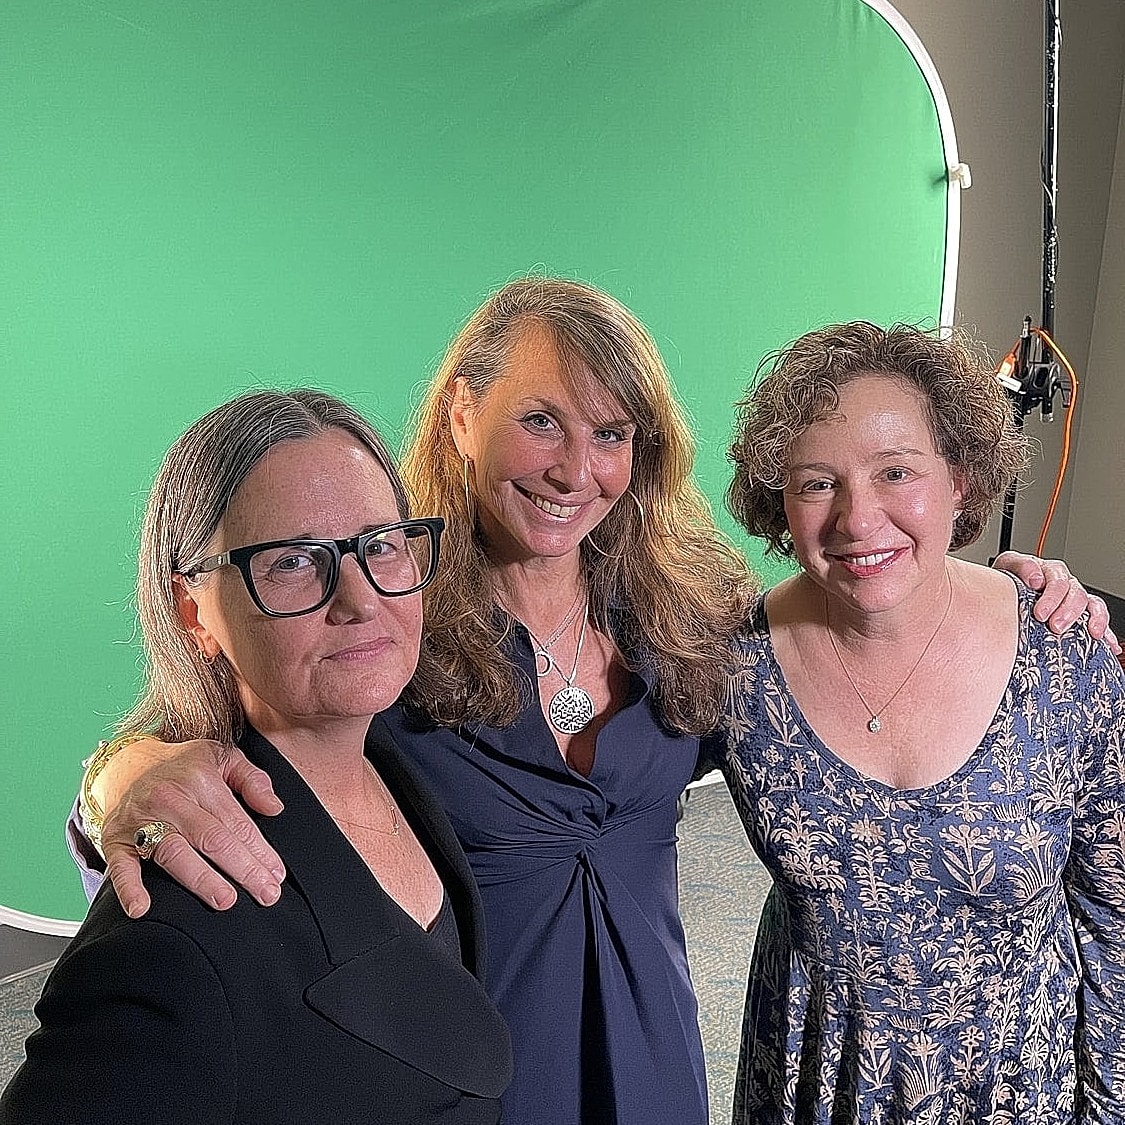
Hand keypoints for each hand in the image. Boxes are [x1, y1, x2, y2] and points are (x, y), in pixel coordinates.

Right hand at [98, 739, 285, 918]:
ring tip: (226, 900)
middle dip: (243, 869)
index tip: (276, 875)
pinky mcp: (115, 838)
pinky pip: (120, 865)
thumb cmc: (182, 767)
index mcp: (200, 779)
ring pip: (174, 853)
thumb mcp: (221, 757)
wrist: (125, 765)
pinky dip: (129, 887)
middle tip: (266, 894)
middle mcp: (171, 799)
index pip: (236, 822)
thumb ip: (252, 779)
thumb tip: (275, 808)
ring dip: (201, 880)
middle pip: (212, 839)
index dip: (259, 850)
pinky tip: (142, 908)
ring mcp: (141, 820)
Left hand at [992, 551, 1120, 653]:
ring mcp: (1074, 599)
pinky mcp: (1080, 615)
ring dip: (1094, 620)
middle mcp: (1066, 584)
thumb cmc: (1008, 579)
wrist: (1005, 592)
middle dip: (1068, 612)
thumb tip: (1035, 578)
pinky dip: (1106, 632)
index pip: (1058, 582)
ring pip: (1093, 606)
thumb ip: (1020, 566)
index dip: (1051, 598)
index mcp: (1050, 571)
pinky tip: (1109, 644)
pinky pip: (1098, 621)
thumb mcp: (1008, 566)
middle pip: (1076, 595)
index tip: (1040, 614)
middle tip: (1055, 627)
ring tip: (1091, 634)